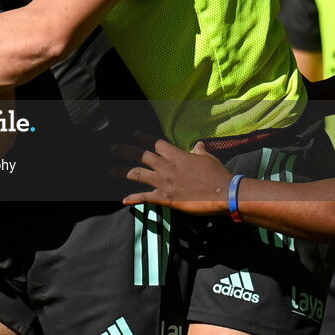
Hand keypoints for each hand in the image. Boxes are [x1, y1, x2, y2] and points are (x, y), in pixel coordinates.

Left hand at [113, 134, 230, 215]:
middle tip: (112, 148)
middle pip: (140, 155)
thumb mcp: (208, 158)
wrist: (223, 193)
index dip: (142, 138)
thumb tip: (197, 144)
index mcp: (177, 155)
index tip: (132, 134)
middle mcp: (166, 166)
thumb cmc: (218, 175)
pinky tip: (124, 200)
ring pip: (137, 174)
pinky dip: (133, 199)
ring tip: (110, 170)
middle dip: (124, 150)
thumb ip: (199, 150)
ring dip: (122, 172)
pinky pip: (145, 198)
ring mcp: (164, 182)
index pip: (155, 143)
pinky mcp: (165, 199)